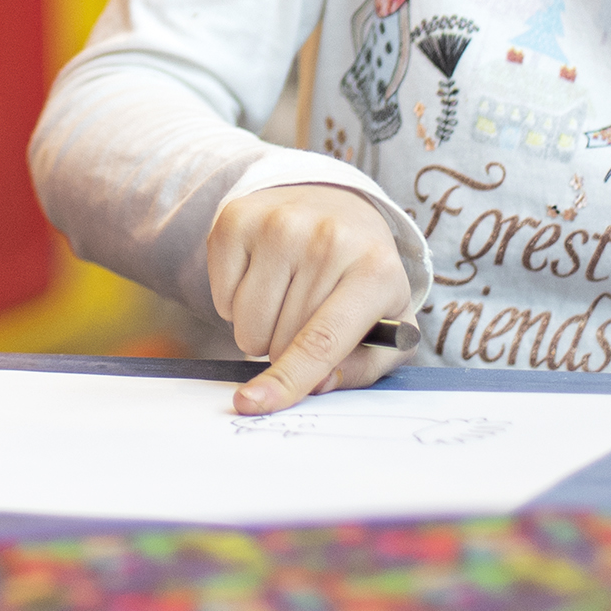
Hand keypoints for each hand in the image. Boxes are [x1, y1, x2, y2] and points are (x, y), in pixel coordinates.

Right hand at [207, 185, 414, 415]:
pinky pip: (221, 296)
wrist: (335, 206)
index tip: (255, 405)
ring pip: (245, 322)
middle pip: (279, 339)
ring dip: (259, 328)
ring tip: (286, 298)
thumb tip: (317, 384)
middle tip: (305, 322)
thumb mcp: (389, 327)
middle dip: (285, 351)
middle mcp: (327, 239)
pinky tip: (263, 277)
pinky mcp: (239, 218)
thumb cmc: (361, 280)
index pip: (322, 340)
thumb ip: (362, 367)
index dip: (289, 379)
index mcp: (375, 270)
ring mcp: (280, 223)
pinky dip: (236, 302)